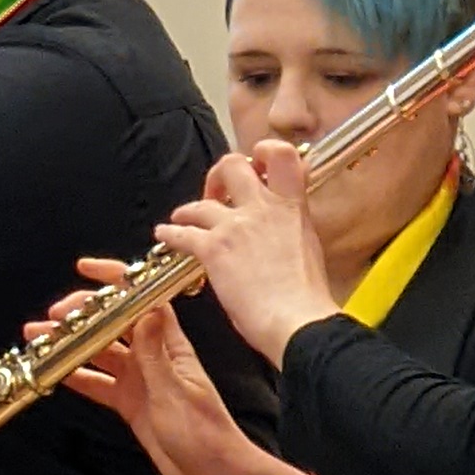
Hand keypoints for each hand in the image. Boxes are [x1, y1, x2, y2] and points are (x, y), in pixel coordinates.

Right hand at [62, 277, 255, 474]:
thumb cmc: (205, 436)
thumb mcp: (175, 393)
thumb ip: (154, 355)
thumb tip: (143, 311)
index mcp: (170, 347)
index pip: (141, 300)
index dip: (115, 281)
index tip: (85, 270)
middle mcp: (154, 358)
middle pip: (113, 324)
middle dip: (81, 315)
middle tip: (51, 318)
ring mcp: (141, 380)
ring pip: (100, 353)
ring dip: (71, 345)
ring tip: (40, 340)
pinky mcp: (131, 404)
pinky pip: (99, 385)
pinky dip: (78, 377)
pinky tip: (55, 372)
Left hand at [156, 139, 335, 364]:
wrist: (297, 322)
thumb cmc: (306, 298)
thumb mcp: (309, 249)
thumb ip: (292, 229)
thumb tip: (282, 230)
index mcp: (292, 207)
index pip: (281, 155)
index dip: (263, 152)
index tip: (256, 165)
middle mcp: (263, 208)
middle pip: (233, 165)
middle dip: (219, 173)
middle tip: (216, 190)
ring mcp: (237, 226)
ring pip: (202, 201)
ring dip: (188, 208)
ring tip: (183, 216)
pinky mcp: (214, 249)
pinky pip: (182, 233)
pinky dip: (170, 232)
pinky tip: (165, 234)